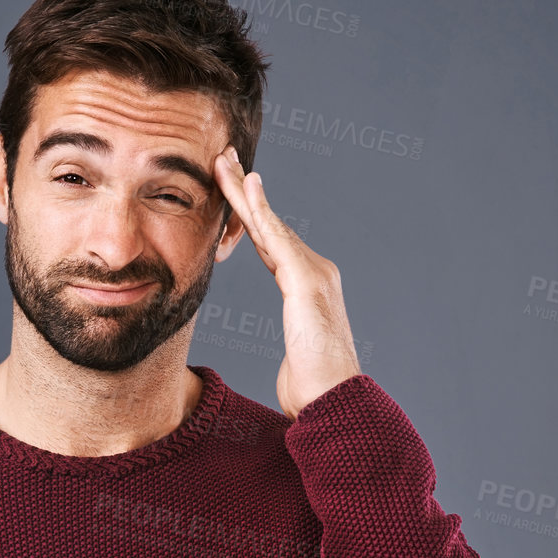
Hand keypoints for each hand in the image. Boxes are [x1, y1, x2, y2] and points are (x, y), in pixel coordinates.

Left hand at [213, 145, 361, 418]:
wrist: (335, 401)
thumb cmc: (314, 390)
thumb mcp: (296, 364)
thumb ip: (294, 353)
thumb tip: (293, 369)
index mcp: (306, 287)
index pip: (269, 243)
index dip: (248, 216)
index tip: (229, 191)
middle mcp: (314, 272)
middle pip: (268, 225)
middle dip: (242, 191)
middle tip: (222, 157)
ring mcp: (313, 272)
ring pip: (269, 224)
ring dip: (243, 191)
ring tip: (223, 161)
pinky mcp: (306, 279)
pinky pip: (276, 237)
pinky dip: (260, 209)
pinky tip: (247, 185)